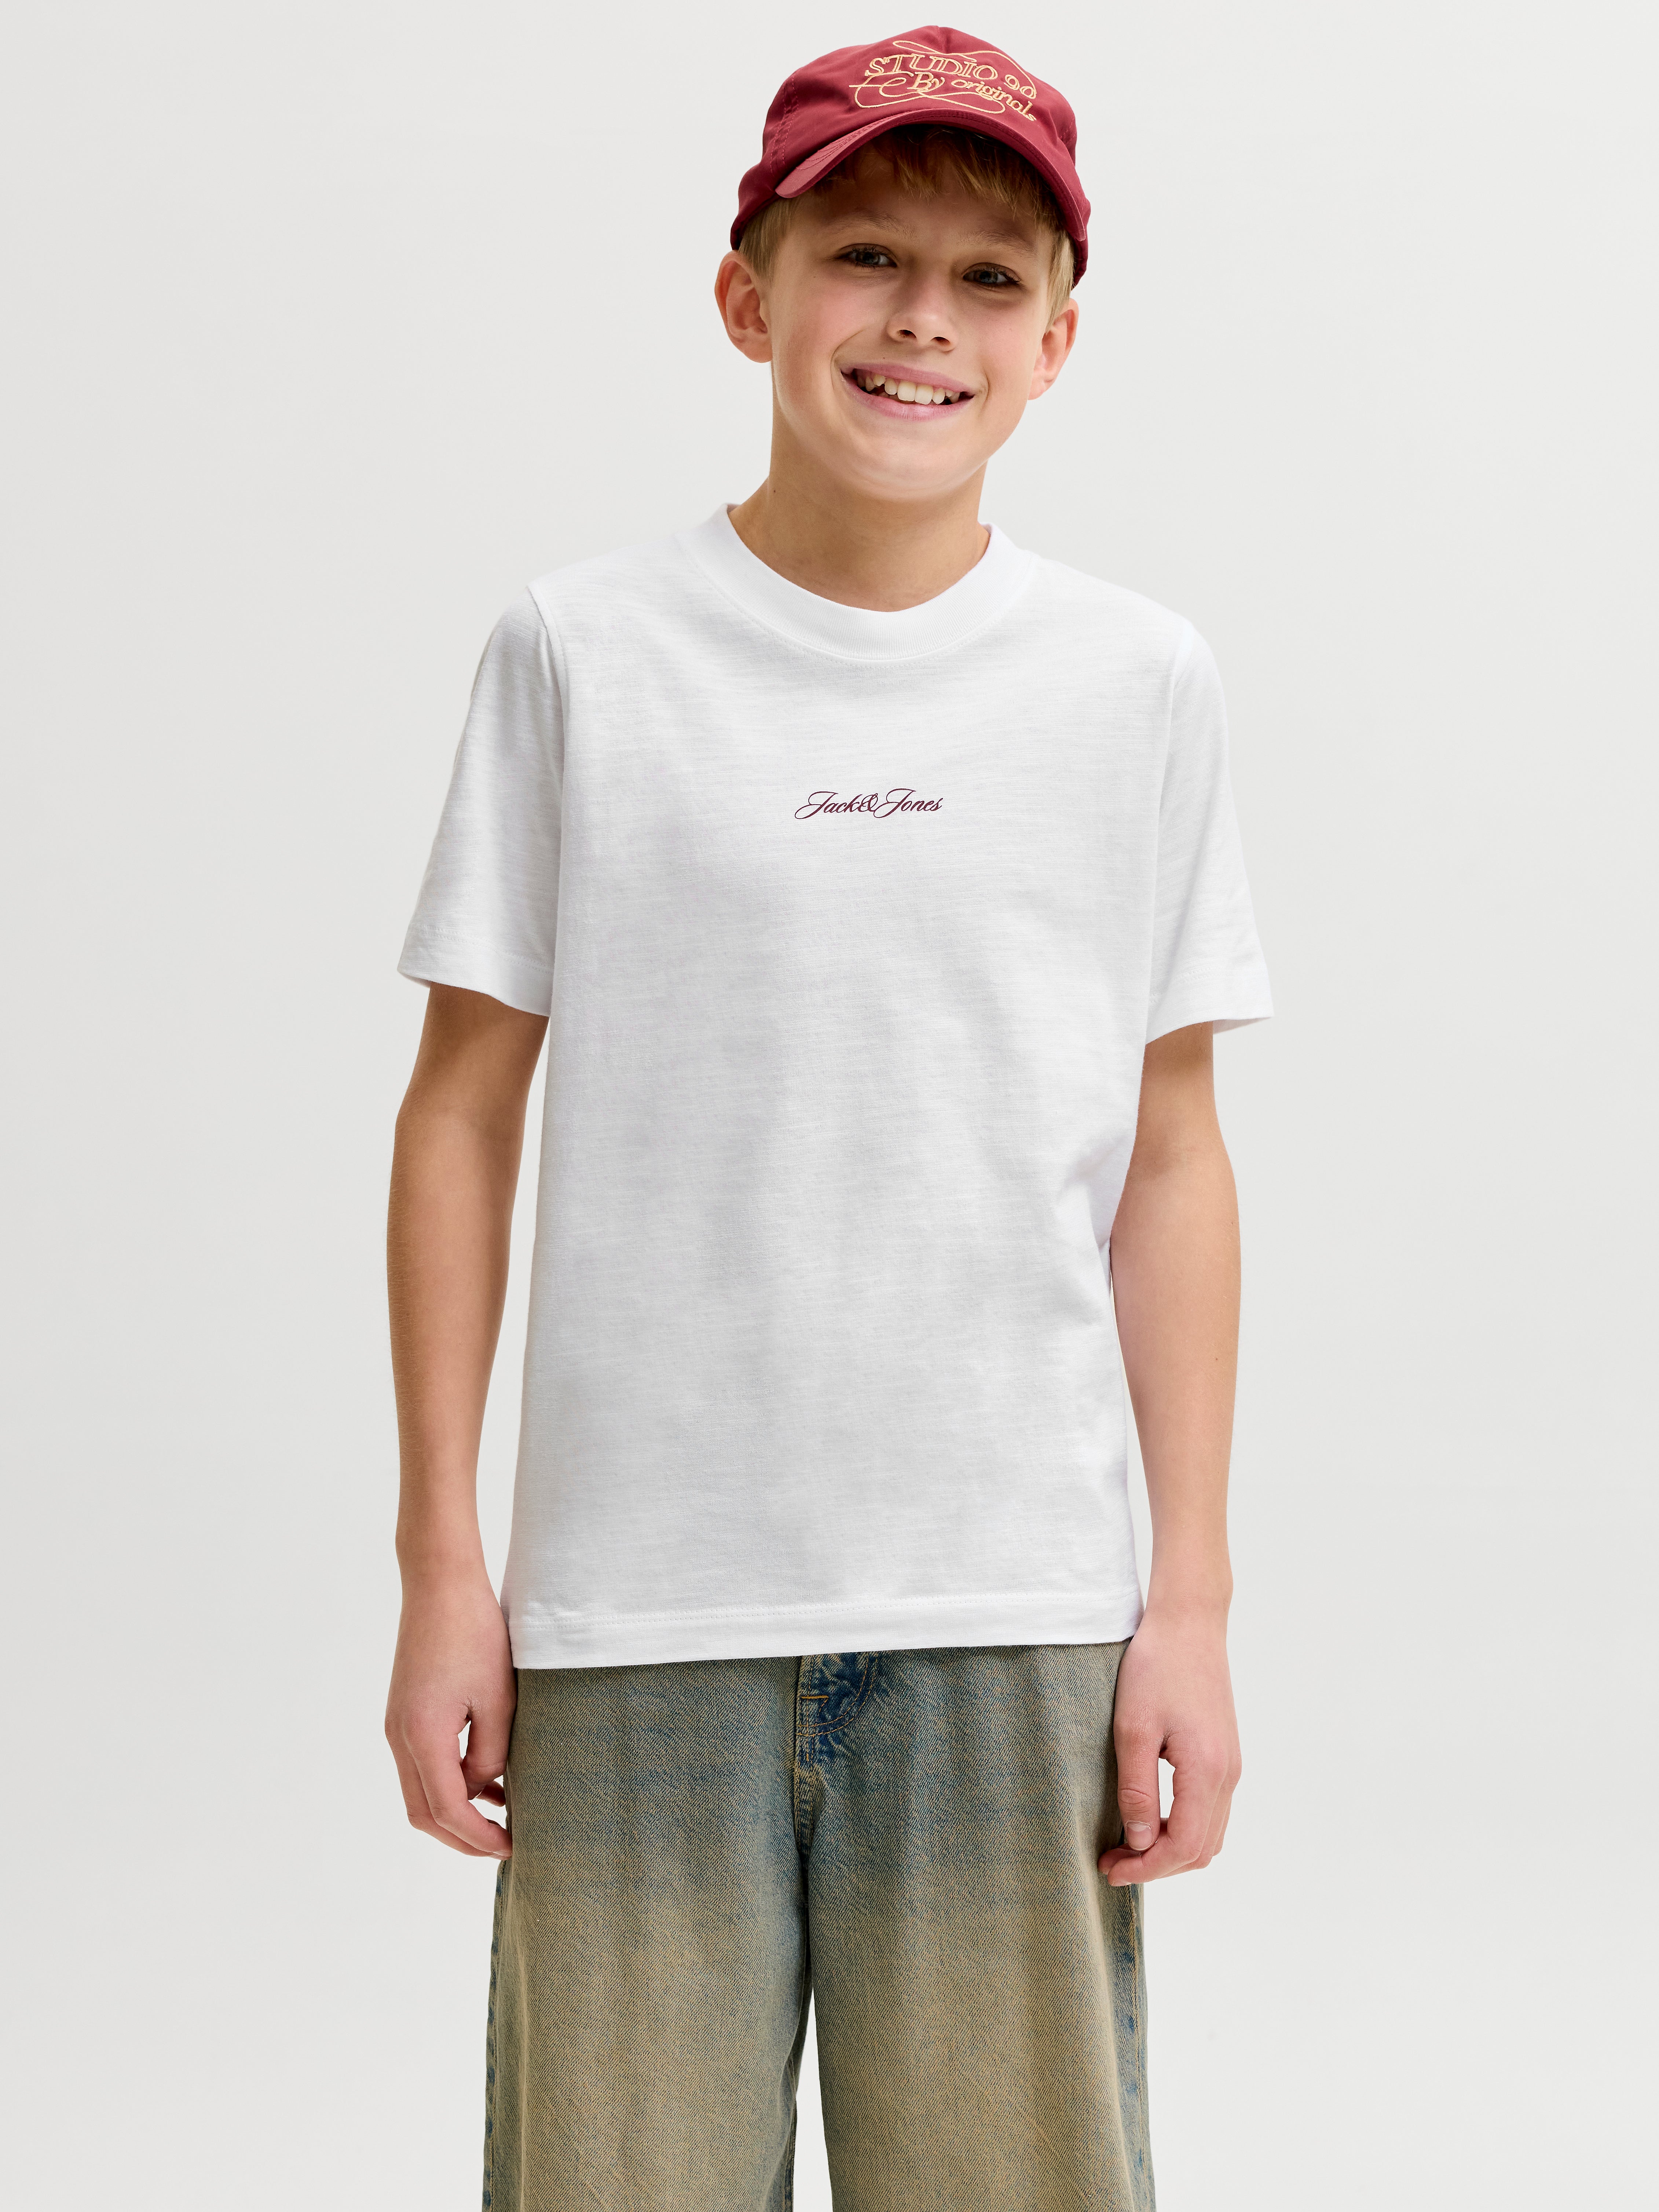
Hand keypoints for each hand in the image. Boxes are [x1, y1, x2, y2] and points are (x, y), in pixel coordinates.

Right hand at [385, 1564, 515, 1858]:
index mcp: (421, 1736)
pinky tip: (489, 1781)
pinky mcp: (406, 1713)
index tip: (511, 1848)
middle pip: (424, 1812)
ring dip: (457, 1810)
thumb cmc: (474, 1634)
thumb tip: (483, 1788)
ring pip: (421, 1791)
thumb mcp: (498, 1698)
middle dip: (462, 1837)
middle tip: (504, 1845)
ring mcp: (398, 1725)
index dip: (478, 1837)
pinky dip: (451, 1781)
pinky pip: (424, 1763)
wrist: (440, 1586)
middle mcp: (400, 1737)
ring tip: (503, 1817)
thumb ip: (491, 1753)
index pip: (447, 1809)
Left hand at [1099, 1605, 1240, 1884]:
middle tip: (1112, 1861)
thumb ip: (1137, 1789)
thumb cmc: (1156, 1668)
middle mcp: (1228, 1775)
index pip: (1183, 1846)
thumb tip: (1139, 1840)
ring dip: (1171, 1849)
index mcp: (1206, 1771)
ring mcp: (1231, 1766)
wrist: (1190, 1624)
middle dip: (1157, 1865)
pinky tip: (1151, 1819)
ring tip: (1127, 1845)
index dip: (1146, 1867)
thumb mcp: (1133, 1729)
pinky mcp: (1225, 1756)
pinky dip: (1184, 1828)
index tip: (1110, 1868)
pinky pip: (1211, 1812)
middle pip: (1200, 1850)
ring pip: (1209, 1835)